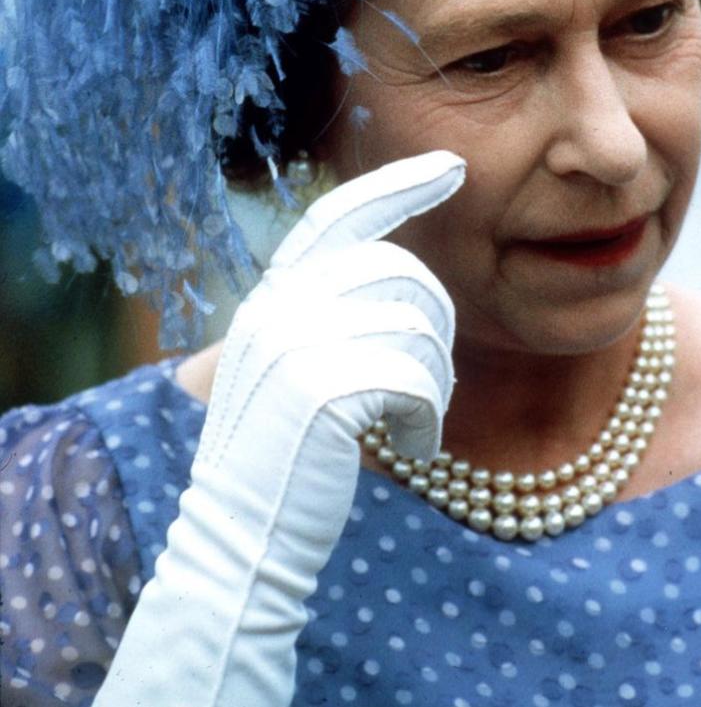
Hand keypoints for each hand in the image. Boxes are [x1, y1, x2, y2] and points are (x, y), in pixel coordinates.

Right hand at [94, 150, 464, 706]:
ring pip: (417, 323)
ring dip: (435, 380)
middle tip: (428, 388)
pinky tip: (412, 447)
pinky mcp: (320, 387)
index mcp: (272, 296)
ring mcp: (294, 342)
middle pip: (401, 271)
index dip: (398, 184)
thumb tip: (403, 278)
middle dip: (436, 326)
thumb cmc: (282, 464)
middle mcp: (277, 305)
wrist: (239, 543)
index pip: (340, 213)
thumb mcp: (294, 371)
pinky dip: (429, 417)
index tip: (453, 165)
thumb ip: (330, 318)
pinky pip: (416, 375)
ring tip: (413, 423)